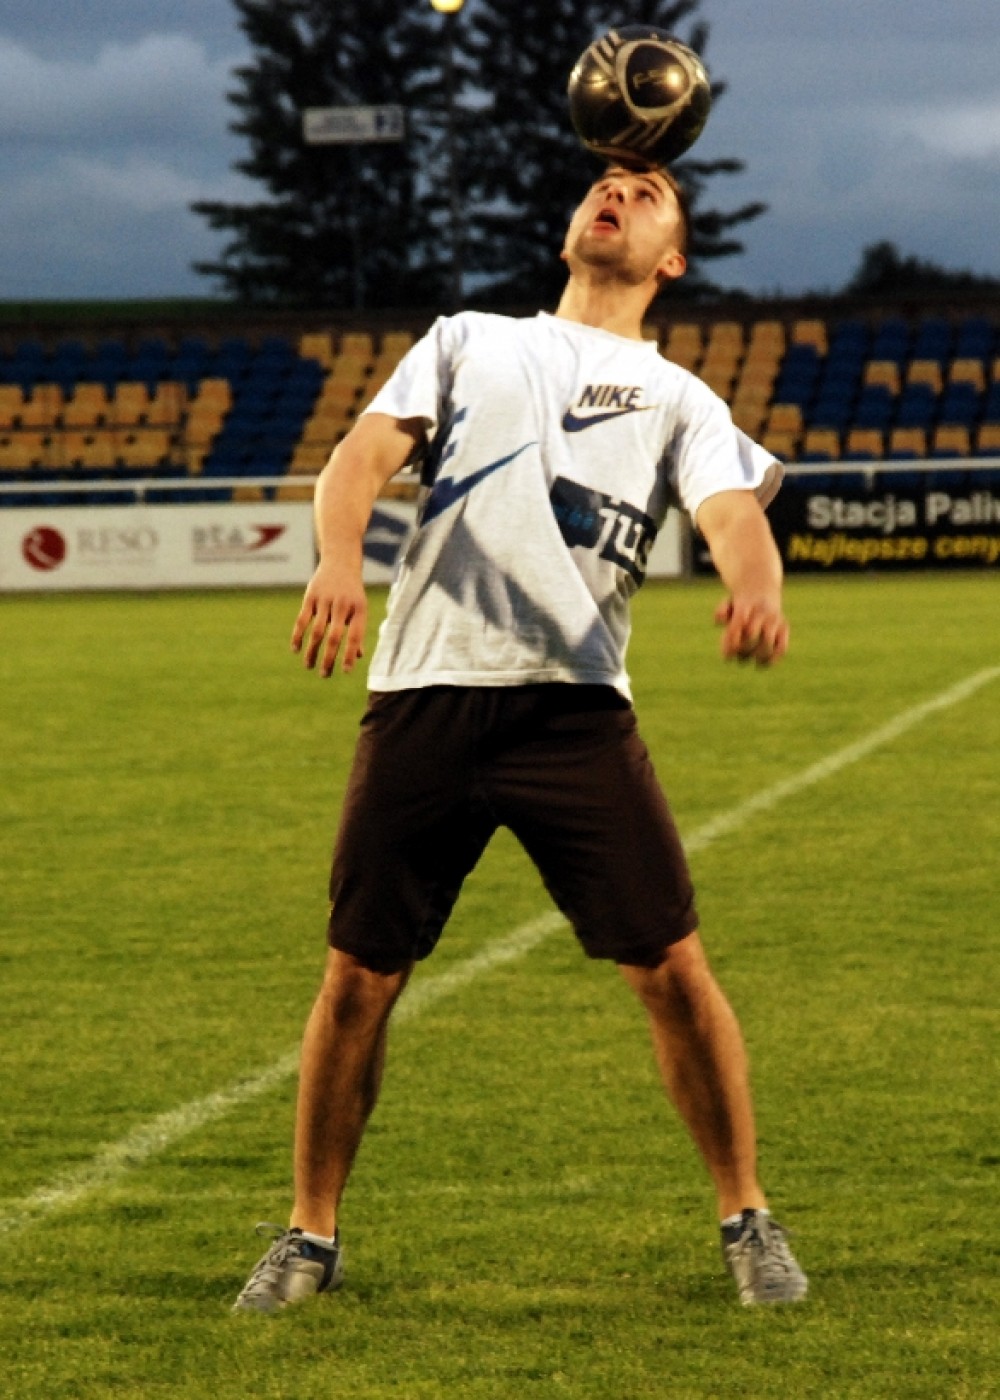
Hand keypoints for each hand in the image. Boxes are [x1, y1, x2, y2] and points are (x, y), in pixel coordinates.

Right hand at [291, 561, 366, 676]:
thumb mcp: (360, 608)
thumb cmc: (353, 591)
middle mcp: (343, 605)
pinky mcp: (310, 596)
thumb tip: (358, 656)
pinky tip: (296, 650)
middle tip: (324, 675)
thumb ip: (358, 631)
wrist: (340, 562)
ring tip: (309, 666)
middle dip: (328, 658)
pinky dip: (298, 636)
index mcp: (359, 610)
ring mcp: (325, 600)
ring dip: (312, 651)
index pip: (354, 637)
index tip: (345, 671)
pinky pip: (302, 620)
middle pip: (334, 637)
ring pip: (316, 631)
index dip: (349, 655)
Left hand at [714, 594, 788, 667]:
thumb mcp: (727, 603)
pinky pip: (782, 646)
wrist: (761, 588)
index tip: (728, 654)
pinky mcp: (784, 627)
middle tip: (739, 654)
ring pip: (767, 643)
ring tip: (753, 660)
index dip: (732, 641)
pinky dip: (773, 658)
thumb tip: (719, 622)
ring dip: (758, 656)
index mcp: (745, 606)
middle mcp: (761, 612)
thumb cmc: (740, 604)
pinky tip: (763, 662)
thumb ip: (721, 612)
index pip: (739, 623)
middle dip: (742, 650)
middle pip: (751, 636)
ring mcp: (774, 619)